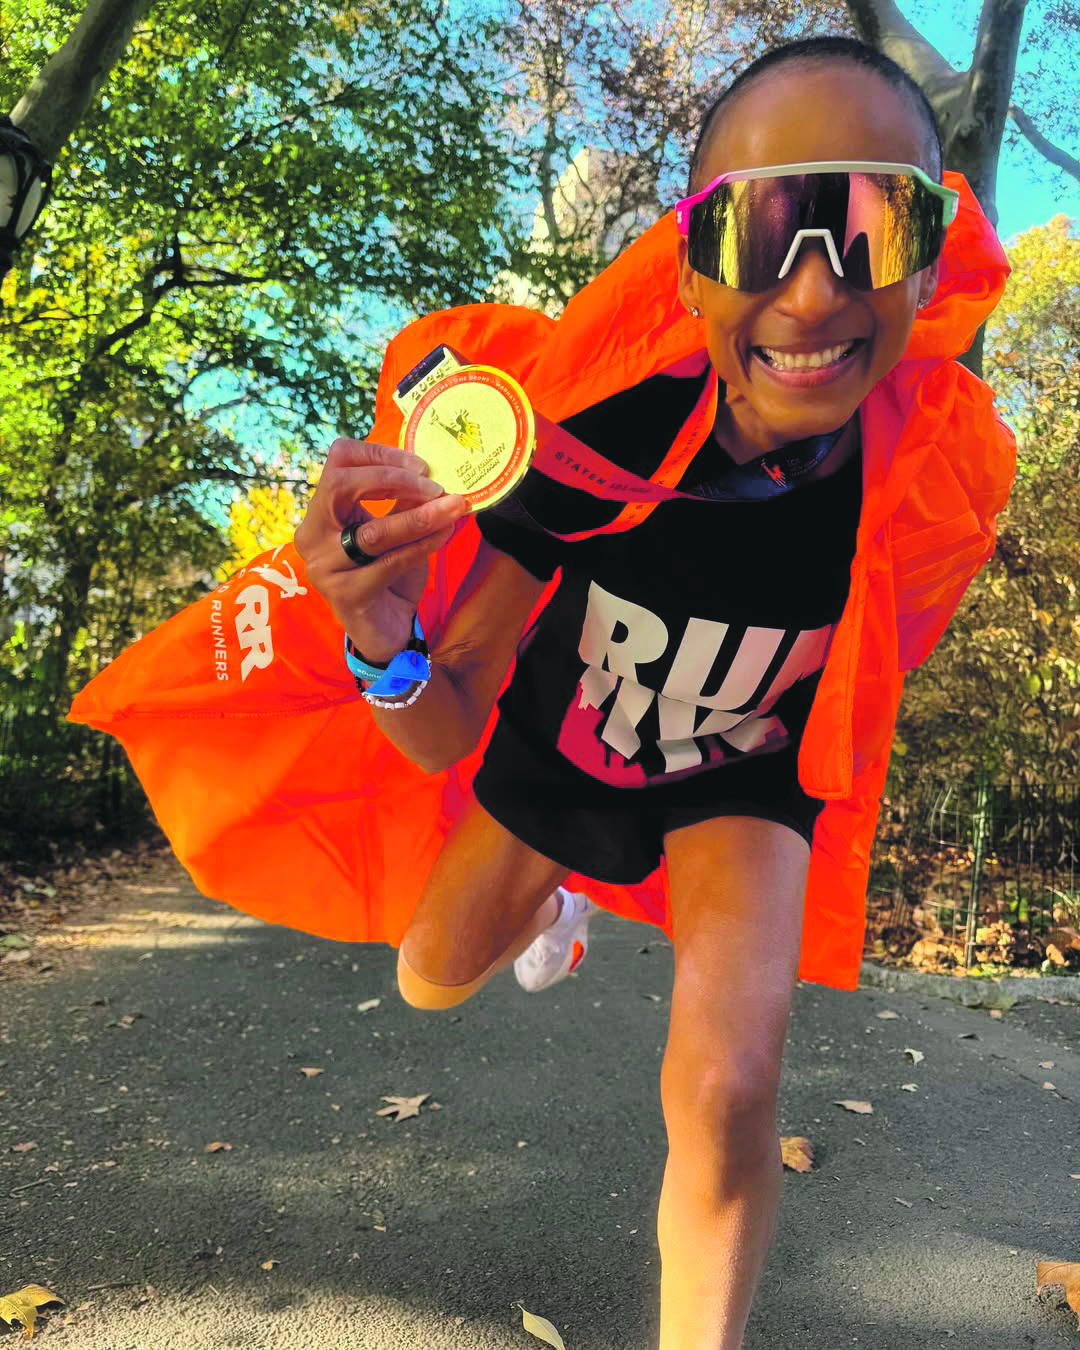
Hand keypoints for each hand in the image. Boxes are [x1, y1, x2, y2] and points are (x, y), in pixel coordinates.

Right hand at [294, 437, 470, 664]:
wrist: (384, 631)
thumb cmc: (388, 575)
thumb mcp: (396, 529)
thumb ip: (405, 500)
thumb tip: (435, 471)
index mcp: (321, 511)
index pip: (338, 462)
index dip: (379, 454)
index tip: (420, 464)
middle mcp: (312, 535)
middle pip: (341, 486)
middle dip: (392, 478)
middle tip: (433, 484)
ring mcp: (324, 567)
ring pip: (374, 532)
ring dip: (420, 516)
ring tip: (454, 506)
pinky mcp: (346, 594)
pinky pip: (391, 562)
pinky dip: (423, 545)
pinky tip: (446, 533)